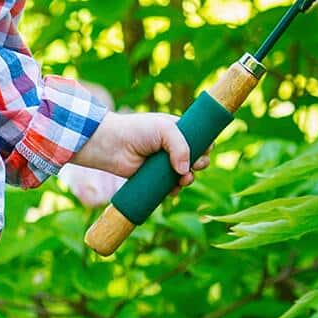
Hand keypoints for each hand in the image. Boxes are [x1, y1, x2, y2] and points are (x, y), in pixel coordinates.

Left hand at [70, 111, 210, 197]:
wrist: (111, 145)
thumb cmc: (136, 130)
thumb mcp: (164, 128)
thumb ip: (181, 146)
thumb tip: (186, 171)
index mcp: (178, 131)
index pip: (201, 139)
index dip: (206, 146)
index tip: (205, 150)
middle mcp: (172, 148)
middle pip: (198, 158)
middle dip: (201, 164)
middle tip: (194, 165)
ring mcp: (164, 164)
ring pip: (186, 175)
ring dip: (189, 179)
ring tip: (182, 178)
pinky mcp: (154, 178)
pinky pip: (171, 187)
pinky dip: (175, 189)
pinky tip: (172, 188)